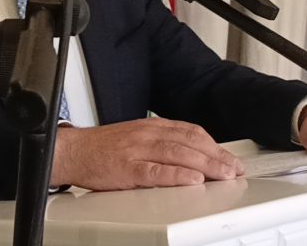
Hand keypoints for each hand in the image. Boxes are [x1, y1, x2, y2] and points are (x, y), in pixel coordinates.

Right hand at [50, 117, 243, 189]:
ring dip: (205, 165)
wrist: (73, 151)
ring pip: (178, 154)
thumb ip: (162, 143)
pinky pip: (155, 171)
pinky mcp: (127, 168)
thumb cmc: (104, 148)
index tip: (230, 159)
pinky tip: (192, 180)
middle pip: (190, 142)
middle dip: (216, 157)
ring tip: (223, 175)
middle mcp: (148, 135)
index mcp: (152, 127)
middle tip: (234, 170)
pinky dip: (176, 175)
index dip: (214, 146)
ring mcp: (138, 151)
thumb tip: (191, 155)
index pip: (191, 132)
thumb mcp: (136, 137)